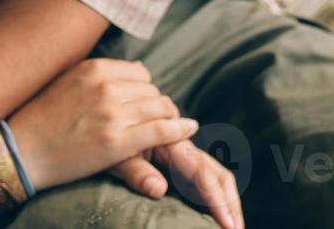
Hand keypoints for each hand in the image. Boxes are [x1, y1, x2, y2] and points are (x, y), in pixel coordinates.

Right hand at [5, 58, 197, 190]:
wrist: (21, 150)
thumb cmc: (42, 118)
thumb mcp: (69, 81)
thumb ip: (101, 75)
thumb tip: (137, 70)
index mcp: (94, 68)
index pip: (140, 72)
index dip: (145, 89)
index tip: (144, 103)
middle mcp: (105, 86)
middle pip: (152, 89)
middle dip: (157, 104)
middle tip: (157, 120)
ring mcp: (112, 114)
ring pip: (161, 107)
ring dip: (169, 117)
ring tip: (170, 127)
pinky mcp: (117, 141)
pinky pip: (161, 130)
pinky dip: (180, 129)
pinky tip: (189, 128)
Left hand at [110, 139, 242, 228]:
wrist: (100, 115)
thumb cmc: (101, 140)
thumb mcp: (113, 157)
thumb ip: (136, 171)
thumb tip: (159, 189)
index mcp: (169, 143)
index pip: (203, 173)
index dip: (218, 200)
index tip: (229, 226)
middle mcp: (181, 145)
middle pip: (217, 173)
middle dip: (230, 203)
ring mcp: (183, 151)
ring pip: (215, 172)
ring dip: (227, 199)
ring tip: (233, 225)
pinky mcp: (180, 156)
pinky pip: (206, 172)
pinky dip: (217, 192)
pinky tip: (220, 209)